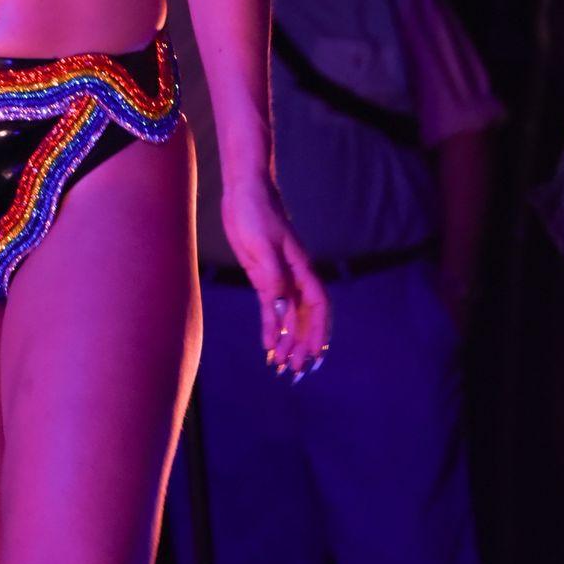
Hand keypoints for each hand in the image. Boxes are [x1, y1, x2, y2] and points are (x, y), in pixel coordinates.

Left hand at [219, 174, 330, 378]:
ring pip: (289, 317)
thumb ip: (273, 278)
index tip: (315, 354)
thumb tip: (281, 310)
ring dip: (288, 341)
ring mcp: (280, 278)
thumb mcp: (262, 245)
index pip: (318, 306)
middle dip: (304, 344)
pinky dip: (271, 327)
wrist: (245, 192)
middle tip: (296, 371)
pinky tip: (268, 346)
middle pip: (305, 317)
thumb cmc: (256, 213)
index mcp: (301, 269)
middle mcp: (295, 277)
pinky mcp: (263, 277)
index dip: (318, 331)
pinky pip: (271, 309)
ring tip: (283, 366)